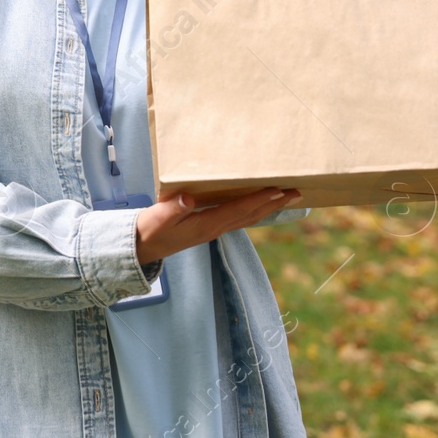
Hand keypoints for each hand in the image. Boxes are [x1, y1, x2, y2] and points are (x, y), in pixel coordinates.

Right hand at [133, 187, 301, 263]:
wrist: (142, 247)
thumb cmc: (149, 230)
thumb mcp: (157, 218)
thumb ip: (173, 208)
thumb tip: (188, 198)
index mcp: (206, 224)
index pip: (238, 210)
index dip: (259, 200)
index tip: (278, 191)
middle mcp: (215, 228)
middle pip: (250, 215)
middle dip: (273, 204)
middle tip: (296, 193)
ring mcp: (213, 230)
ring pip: (247, 218)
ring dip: (268, 208)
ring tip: (285, 198)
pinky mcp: (209, 228)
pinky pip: (238, 218)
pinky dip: (253, 210)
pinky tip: (258, 206)